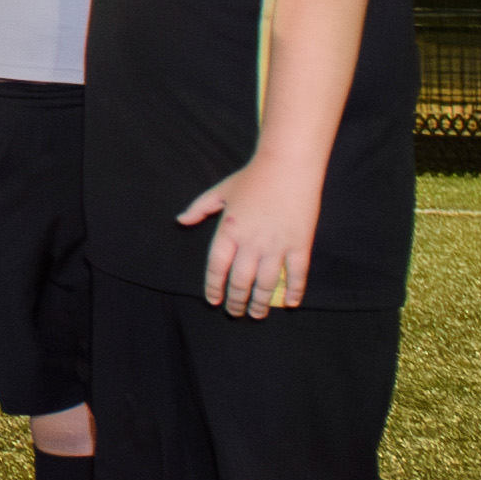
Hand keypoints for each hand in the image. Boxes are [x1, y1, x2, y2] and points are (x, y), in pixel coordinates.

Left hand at [180, 152, 322, 315]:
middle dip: (236, 301)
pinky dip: (294, 291)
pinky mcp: (299, 244)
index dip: (214, 287)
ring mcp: (276, 245)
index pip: (216, 267)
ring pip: (267, 284)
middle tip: (236, 312)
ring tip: (257, 314)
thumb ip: (199, 208)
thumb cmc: (253, 177)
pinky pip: (297, 274)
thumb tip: (181, 220)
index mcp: (229, 230)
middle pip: (240, 281)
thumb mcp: (220, 191)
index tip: (214, 300)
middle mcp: (251, 242)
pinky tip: (291, 303)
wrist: (288, 165)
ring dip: (261, 303)